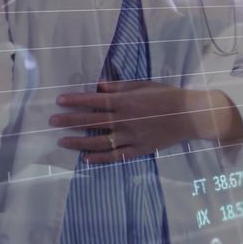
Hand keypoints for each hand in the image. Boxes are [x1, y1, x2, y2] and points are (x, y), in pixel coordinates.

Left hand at [50, 81, 242, 163]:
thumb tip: (98, 87)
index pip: (93, 101)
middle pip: (92, 120)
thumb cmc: (166, 96)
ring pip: (100, 141)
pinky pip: (116, 155)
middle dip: (70, 120)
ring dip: (79, 141)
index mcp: (124, 101)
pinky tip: (86, 158)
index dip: (75, 100)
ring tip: (63, 141)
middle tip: (52, 121)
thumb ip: (119, 87)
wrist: (190, 115)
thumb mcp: (142, 85)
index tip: (59, 100)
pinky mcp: (139, 149)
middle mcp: (124, 119)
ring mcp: (131, 136)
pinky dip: (100, 157)